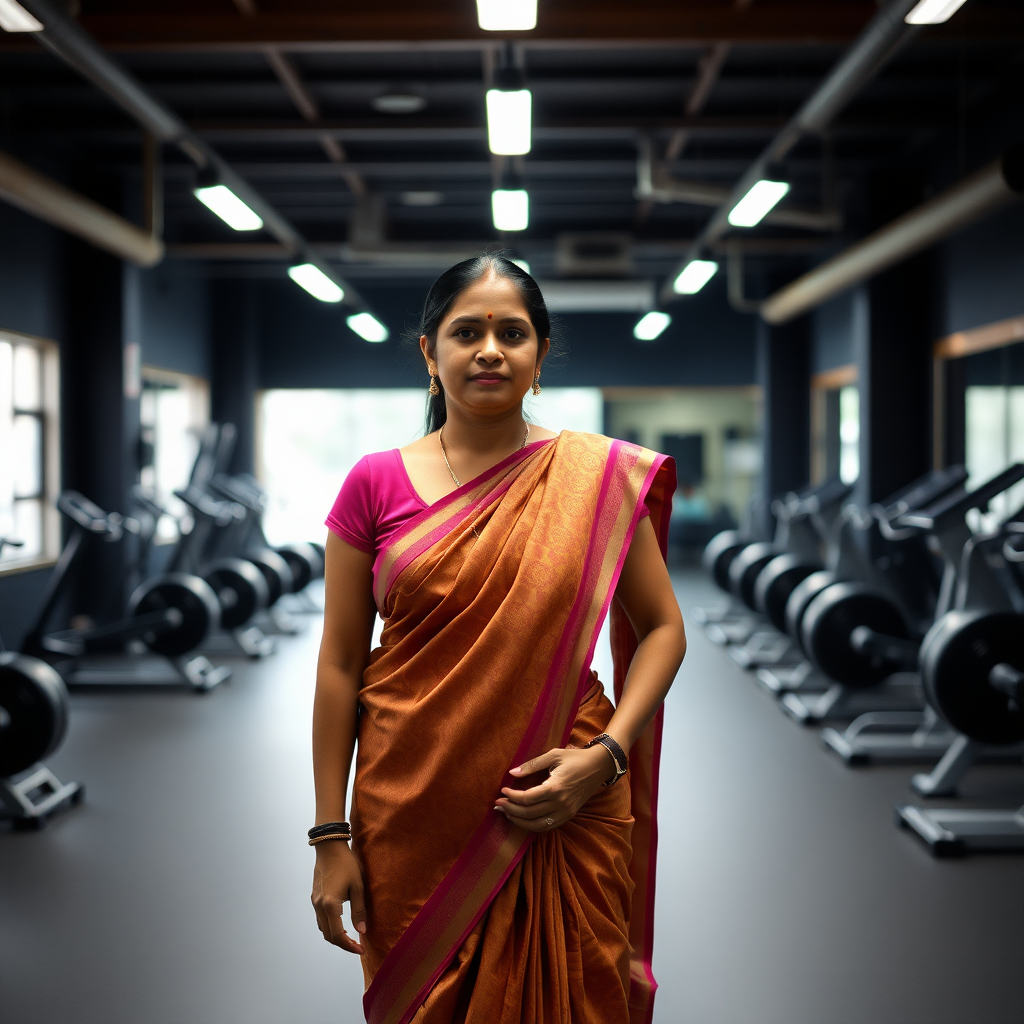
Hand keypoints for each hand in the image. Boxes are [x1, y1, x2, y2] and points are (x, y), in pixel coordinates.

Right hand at [311, 841, 365, 953]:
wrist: (330, 847)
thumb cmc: (347, 864)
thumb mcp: (358, 886)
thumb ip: (359, 910)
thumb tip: (361, 930)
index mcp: (330, 904)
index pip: (338, 935)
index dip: (349, 946)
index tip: (361, 950)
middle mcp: (319, 906)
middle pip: (328, 935)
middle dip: (342, 944)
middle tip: (357, 946)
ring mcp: (315, 902)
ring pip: (323, 928)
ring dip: (335, 936)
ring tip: (350, 937)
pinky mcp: (314, 897)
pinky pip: (320, 918)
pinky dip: (330, 926)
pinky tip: (341, 923)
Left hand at [494, 744, 616, 831]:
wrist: (599, 767)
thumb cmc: (575, 758)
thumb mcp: (553, 755)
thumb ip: (532, 765)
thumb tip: (512, 773)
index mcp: (555, 787)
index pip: (527, 798)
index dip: (512, 797)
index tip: (502, 791)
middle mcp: (560, 803)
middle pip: (529, 814)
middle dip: (511, 810)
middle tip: (498, 805)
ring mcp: (566, 812)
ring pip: (537, 825)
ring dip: (519, 821)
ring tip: (507, 814)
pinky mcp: (568, 815)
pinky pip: (548, 826)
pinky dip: (533, 826)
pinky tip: (524, 819)